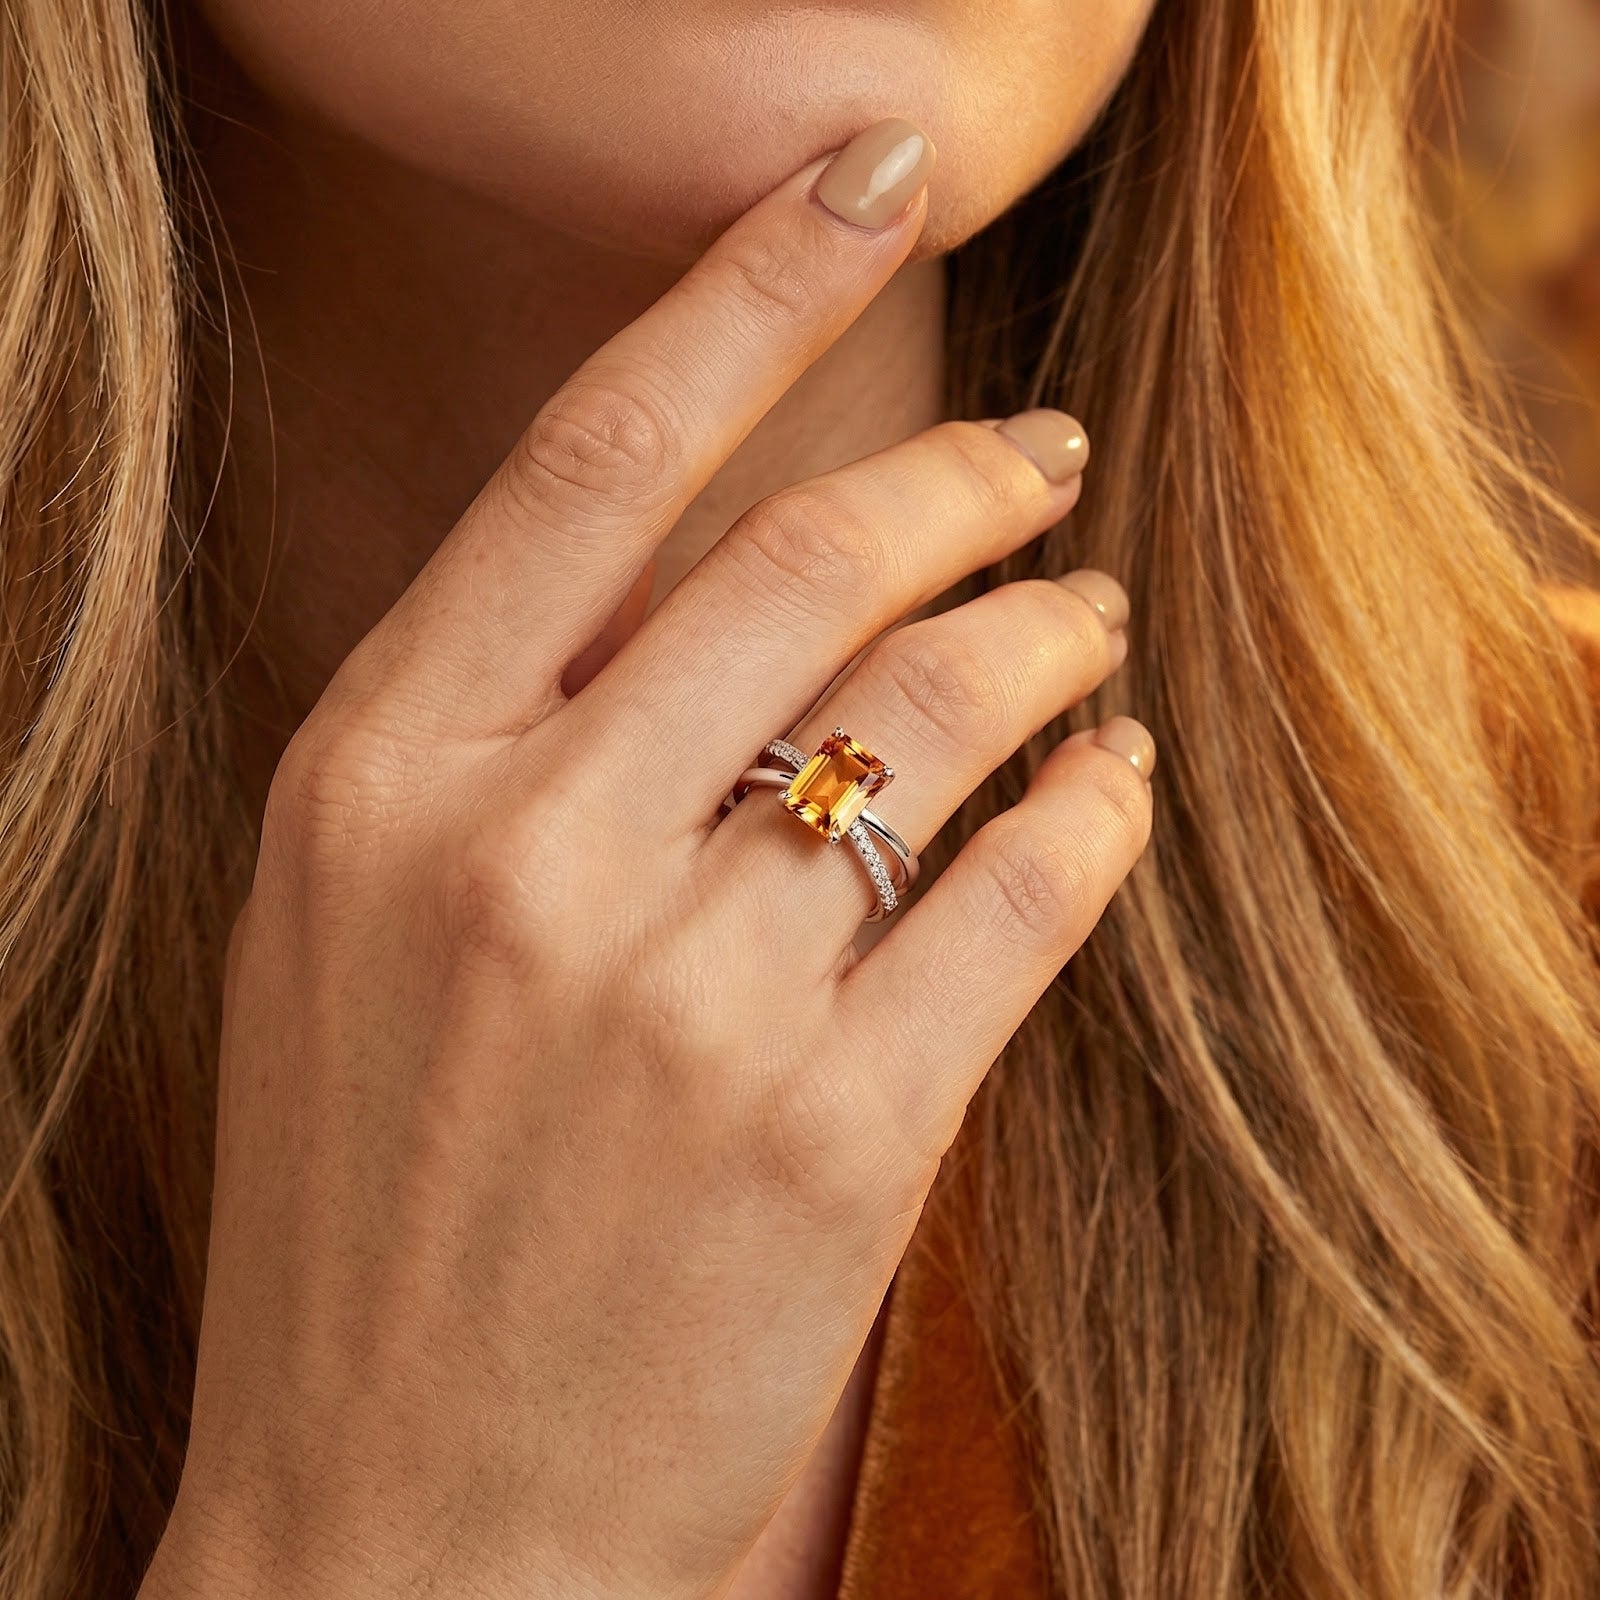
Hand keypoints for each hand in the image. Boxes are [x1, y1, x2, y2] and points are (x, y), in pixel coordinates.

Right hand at [141, 116, 1153, 1599]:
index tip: (864, 175)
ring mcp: (685, 996)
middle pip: (812, 558)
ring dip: (1053, 638)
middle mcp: (526, 851)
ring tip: (1093, 629)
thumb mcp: (370, 929)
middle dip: (969, 480)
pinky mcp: (836, 1134)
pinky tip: (1116, 786)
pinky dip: (1100, 808)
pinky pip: (1028, 891)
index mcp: (382, 775)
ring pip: (946, 707)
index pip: (598, 452)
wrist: (402, 1520)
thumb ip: (514, 740)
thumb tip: (723, 591)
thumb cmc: (375, 1214)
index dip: (745, 282)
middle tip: (1046, 464)